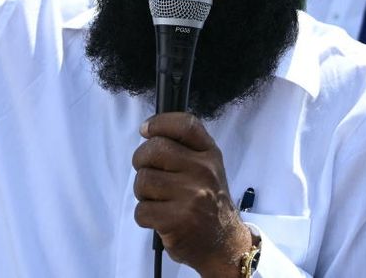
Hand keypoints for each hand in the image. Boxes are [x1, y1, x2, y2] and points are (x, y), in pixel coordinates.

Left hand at [132, 113, 252, 276]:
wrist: (224, 243)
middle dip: (141, 160)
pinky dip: (144, 216)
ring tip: (157, 200)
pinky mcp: (179, 220)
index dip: (159, 122)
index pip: (185, 124)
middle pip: (155, 149)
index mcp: (210, 154)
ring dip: (142, 192)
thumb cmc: (207, 202)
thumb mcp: (207, 168)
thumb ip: (184, 148)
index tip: (145, 130)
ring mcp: (192, 196)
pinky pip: (142, 210)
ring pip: (144, 180)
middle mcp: (204, 171)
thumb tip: (147, 131)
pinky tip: (159, 218)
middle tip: (148, 173)